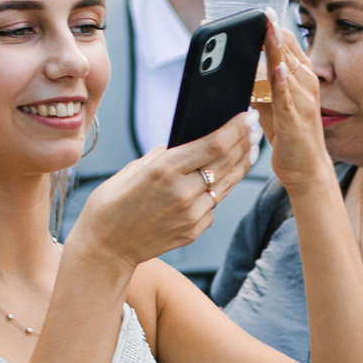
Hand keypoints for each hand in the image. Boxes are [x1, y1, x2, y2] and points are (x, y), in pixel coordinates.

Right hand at [66, 112, 255, 269]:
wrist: (107, 245)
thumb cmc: (114, 202)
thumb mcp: (136, 168)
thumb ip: (166, 154)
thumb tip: (191, 141)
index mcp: (165, 169)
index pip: (214, 144)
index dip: (237, 128)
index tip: (249, 116)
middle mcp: (183, 192)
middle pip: (227, 162)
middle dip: (245, 142)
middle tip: (256, 128)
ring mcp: (191, 214)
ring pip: (227, 184)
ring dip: (241, 165)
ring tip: (250, 150)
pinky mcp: (194, 231)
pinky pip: (214, 205)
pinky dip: (218, 191)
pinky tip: (222, 179)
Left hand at [250, 19, 328, 191]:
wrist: (307, 170)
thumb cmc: (289, 135)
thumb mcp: (271, 102)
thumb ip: (259, 82)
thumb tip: (237, 63)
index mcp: (302, 76)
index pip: (286, 41)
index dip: (269, 25)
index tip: (254, 10)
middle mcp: (307, 83)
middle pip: (287, 47)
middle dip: (267, 29)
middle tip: (250, 11)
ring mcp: (304, 100)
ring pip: (287, 66)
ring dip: (273, 46)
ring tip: (263, 25)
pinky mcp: (296, 119)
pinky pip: (286, 96)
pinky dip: (281, 80)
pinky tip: (275, 66)